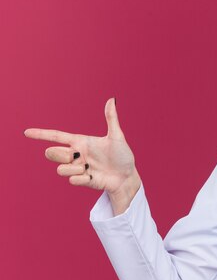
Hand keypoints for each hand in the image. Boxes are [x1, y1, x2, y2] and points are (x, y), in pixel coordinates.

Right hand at [25, 98, 140, 211]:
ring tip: (88, 168)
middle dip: (59, 155)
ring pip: (60, 169)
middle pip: (52, 153)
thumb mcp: (117, 137)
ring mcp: (78, 168)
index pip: (57, 136)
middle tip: (76, 156)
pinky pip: (72, 180)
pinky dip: (82, 179)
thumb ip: (111, 119)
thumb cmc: (123, 156)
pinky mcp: (81, 180)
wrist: (127, 177)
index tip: (26, 132)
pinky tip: (93, 177)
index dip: (41, 134)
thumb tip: (112, 99)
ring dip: (73, 169)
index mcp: (81, 141)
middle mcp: (77, 154)